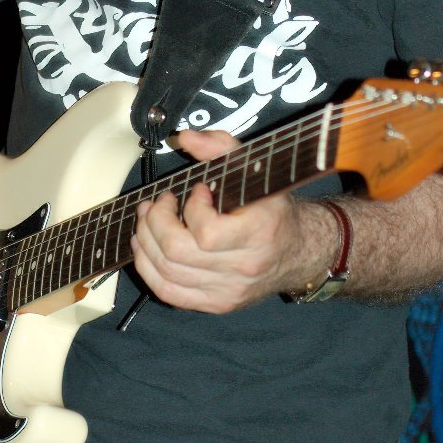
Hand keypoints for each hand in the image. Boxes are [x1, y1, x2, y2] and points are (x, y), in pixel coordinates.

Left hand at [130, 129, 334, 313]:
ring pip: (167, 273)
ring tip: (147, 219)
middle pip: (177, 253)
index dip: (192, 208)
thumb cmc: (273, 208)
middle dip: (156, 221)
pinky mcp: (216, 304)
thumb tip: (186, 138)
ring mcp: (228, 291)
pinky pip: (169, 293)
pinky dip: (148, 268)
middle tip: (158, 202)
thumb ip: (221, 147)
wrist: (297, 251)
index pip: (207, 233)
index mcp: (259, 233)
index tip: (197, 190)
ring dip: (145, 241)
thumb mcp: (255, 170)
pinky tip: (145, 246)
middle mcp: (243, 268)